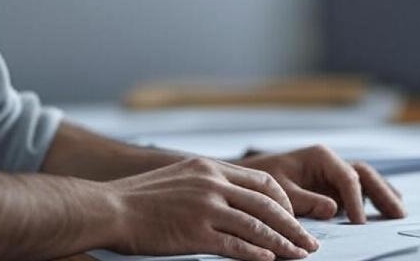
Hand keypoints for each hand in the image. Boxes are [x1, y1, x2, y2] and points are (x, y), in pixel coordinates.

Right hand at [104, 157, 320, 260]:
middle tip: (309, 241)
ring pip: (257, 226)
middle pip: (267, 203)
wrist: (109, 208)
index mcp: (210, 167)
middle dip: (293, 224)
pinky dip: (257, 254)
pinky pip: (235, 245)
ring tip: (300, 255)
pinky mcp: (195, 233)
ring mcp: (205, 208)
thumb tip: (230, 196)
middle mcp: (212, 183)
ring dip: (283, 242)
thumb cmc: (139, 197)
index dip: (283, 201)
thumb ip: (206, 183)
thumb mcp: (179, 177)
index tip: (293, 216)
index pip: (262, 181)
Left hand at [237, 145, 405, 223]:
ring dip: (384, 195)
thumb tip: (333, 209)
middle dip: (382, 193)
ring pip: (366, 181)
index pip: (347, 177)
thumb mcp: (280, 190)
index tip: (359, 223)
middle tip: (398, 214)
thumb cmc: (261, 180)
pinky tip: (386, 210)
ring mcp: (333, 174)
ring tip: (399, 213)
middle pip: (364, 175)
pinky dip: (374, 199)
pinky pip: (359, 191)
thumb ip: (305, 199)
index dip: (356, 200)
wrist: (249, 179)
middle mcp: (330, 162)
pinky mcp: (333, 187)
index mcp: (320, 157)